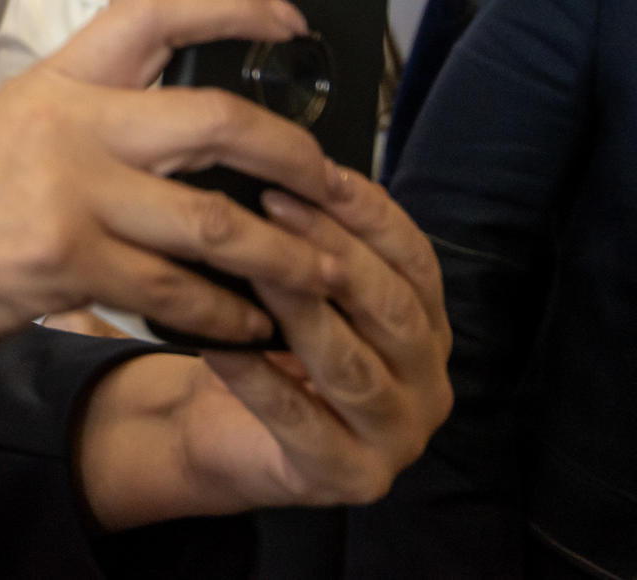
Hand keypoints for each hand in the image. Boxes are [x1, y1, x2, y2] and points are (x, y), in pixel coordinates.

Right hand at [0, 0, 338, 350]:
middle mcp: (71, 128)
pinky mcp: (66, 266)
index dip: (235, 4)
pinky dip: (225, 315)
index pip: (156, 11)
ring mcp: (69, 197)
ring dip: (283, 255)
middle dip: (295, 155)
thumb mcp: (15, 111)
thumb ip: (92, 75)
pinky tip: (248, 324)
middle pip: (216, 119)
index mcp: (61, 81)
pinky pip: (176, 292)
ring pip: (214, 222)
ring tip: (320, 272)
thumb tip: (152, 0)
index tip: (290, 21)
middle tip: (333, 181)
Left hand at [77, 170, 452, 528]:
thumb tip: (286, 176)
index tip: (319, 170)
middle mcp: (428, 383)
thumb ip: (314, 248)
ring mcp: (397, 437)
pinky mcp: (350, 478)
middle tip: (274, 206)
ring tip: (251, 264)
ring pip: (351, 364)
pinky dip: (257, 377)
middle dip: (332, 251)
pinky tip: (220, 343)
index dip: (370, 214)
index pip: (414, 260)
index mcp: (427, 328)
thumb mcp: (301, 293)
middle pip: (390, 309)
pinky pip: (299, 419)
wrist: (224, 437)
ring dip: (300, 310)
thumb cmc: (268, 352)